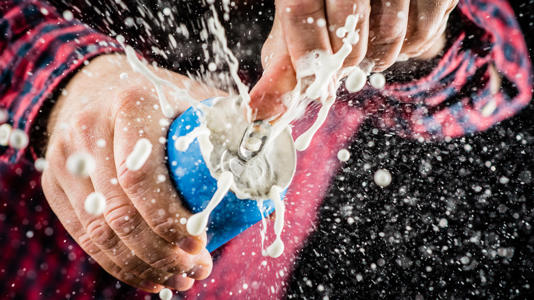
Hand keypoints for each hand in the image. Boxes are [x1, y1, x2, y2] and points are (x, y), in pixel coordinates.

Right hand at [41, 54, 220, 291]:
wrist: (95, 86)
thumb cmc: (158, 97)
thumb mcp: (190, 96)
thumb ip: (227, 119)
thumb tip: (268, 154)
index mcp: (130, 104)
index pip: (142, 176)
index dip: (170, 219)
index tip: (201, 243)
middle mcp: (89, 131)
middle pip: (120, 212)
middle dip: (161, 254)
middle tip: (196, 271)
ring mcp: (66, 161)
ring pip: (100, 232)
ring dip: (143, 266)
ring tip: (179, 280)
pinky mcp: (56, 185)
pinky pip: (84, 236)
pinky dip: (118, 264)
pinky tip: (149, 276)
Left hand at [249, 0, 457, 119]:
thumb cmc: (326, 6)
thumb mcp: (299, 28)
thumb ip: (283, 71)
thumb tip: (259, 115)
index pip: (301, 10)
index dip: (306, 52)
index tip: (311, 83)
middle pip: (349, 28)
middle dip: (344, 61)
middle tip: (344, 62)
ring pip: (390, 37)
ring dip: (377, 59)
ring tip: (369, 48)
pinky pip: (424, 35)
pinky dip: (409, 49)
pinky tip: (397, 35)